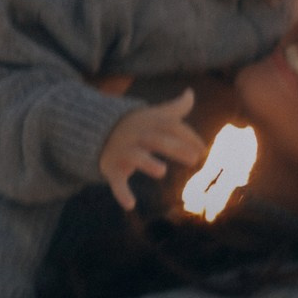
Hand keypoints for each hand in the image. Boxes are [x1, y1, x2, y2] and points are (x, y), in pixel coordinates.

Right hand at [99, 96, 207, 210]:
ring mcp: (124, 152)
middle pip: (157, 140)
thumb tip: (190, 91)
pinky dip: (121, 193)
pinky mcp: (112, 168)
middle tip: (194, 159)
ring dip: (147, 163)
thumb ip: (175, 107)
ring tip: (161, 171)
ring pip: (135, 157)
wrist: (95, 131)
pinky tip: (130, 205)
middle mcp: (137, 136)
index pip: (172, 127)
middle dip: (175, 147)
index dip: (188, 136)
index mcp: (149, 124)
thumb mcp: (153, 115)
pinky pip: (116, 181)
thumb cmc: (135, 126)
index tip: (202, 149)